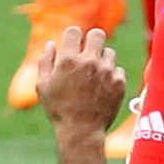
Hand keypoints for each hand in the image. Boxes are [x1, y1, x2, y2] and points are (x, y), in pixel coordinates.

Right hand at [35, 23, 128, 139]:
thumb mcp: (44, 86)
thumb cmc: (58, 110)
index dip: (72, 36)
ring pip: (109, 52)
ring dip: (102, 60)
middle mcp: (90, 61)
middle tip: (88, 53)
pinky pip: (118, 70)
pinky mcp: (119, 81)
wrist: (81, 132)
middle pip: (97, 34)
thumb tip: (50, 44)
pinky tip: (103, 88)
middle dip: (92, 40)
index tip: (72, 44)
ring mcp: (107, 71)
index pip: (74, 31)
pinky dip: (111, 76)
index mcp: (69, 60)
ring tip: (94, 76)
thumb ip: (45, 62)